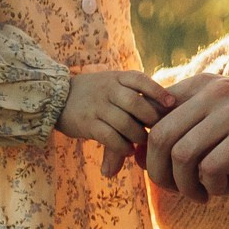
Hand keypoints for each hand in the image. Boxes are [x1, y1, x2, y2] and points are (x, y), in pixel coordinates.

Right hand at [57, 69, 177, 176]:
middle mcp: (108, 89)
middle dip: (151, 120)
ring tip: (142, 142)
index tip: (172, 105)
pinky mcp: (87, 123)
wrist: (56, 97)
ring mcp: (97, 106)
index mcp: (118, 78)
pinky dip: (122, 146)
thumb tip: (173, 106)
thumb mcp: (114, 84)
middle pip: (137, 104)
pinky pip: (110, 137)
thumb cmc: (96, 94)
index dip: (158, 92)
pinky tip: (128, 150)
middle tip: (158, 131)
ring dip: (138, 136)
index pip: (141, 80)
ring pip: (126, 123)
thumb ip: (137, 94)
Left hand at [143, 74, 228, 201]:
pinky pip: (211, 168)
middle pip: (159, 137)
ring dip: (186, 186)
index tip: (156, 172)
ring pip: (181, 155)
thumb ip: (188, 130)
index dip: (143, 149)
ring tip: (204, 194)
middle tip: (180, 192)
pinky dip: (212, 187)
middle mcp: (217, 90)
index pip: (153, 115)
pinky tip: (228, 189)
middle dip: (160, 174)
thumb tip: (135, 155)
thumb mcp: (227, 123)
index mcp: (206, 84)